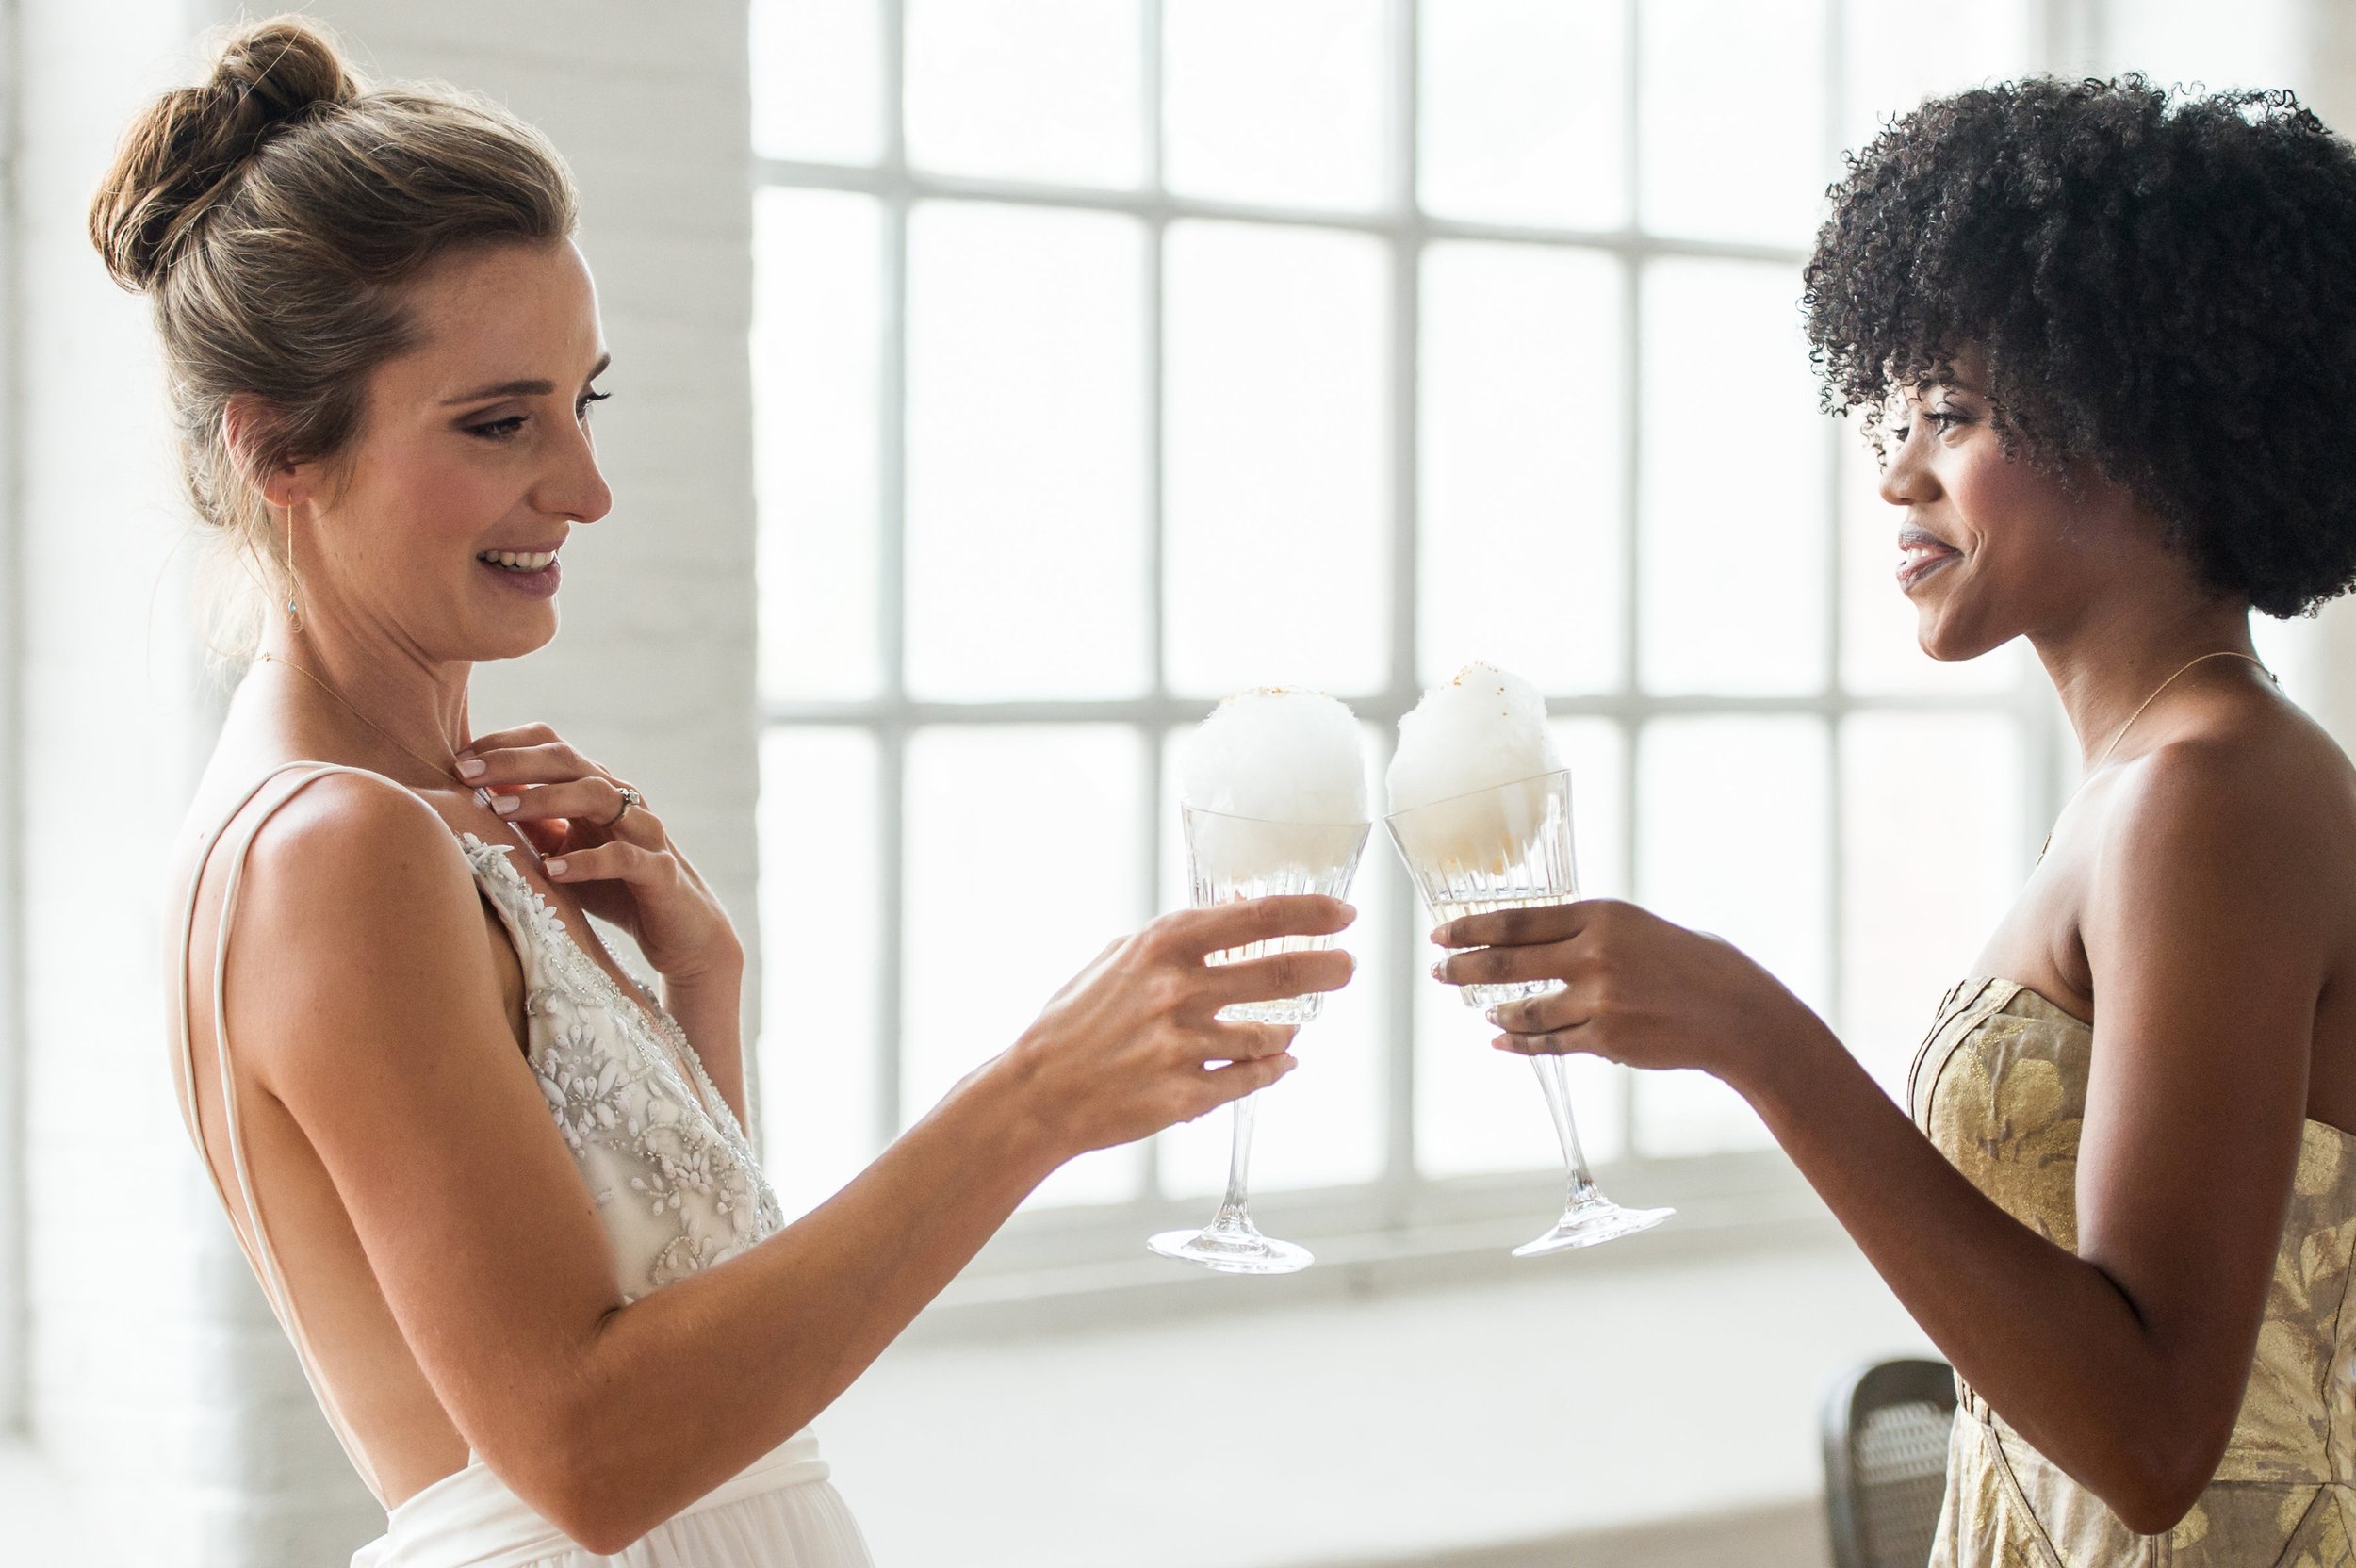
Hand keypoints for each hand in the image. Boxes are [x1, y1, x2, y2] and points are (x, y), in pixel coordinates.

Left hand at [459, 723, 739, 984]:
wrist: (681, 930)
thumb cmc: (614, 887)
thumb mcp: (563, 849)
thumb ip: (532, 822)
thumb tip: (474, 796)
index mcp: (597, 788)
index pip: (551, 745)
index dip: (506, 745)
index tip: (459, 759)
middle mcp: (623, 799)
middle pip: (568, 761)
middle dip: (514, 762)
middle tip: (466, 772)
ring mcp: (644, 832)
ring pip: (597, 796)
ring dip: (545, 799)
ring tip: (500, 809)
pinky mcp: (660, 871)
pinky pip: (624, 857)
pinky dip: (587, 861)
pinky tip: (552, 870)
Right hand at [1005, 896, 1357, 1159]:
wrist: (1038, 1092)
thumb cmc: (1076, 1020)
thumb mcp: (1118, 958)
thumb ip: (1177, 940)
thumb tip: (1237, 911)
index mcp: (1160, 946)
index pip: (1255, 917)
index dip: (1310, 913)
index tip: (1344, 914)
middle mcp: (1176, 992)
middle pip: (1280, 974)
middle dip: (1327, 969)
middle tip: (1347, 967)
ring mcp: (1182, 1047)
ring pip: (1270, 1035)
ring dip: (1289, 1029)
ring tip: (1294, 1024)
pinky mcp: (1184, 1097)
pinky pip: (1250, 1080)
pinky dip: (1272, 1069)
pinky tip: (1281, 1061)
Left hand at [1431, 897, 1822, 1087]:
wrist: (1739, 1015)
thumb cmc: (1697, 965)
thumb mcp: (1642, 928)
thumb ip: (1594, 932)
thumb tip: (1543, 940)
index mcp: (1602, 914)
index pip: (1517, 920)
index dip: (1471, 928)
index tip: (1442, 933)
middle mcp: (1593, 953)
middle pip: (1506, 962)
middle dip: (1463, 967)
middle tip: (1438, 971)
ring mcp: (1598, 998)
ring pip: (1523, 1010)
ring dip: (1496, 1012)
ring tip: (1484, 1012)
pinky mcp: (1605, 1038)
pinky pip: (1548, 1043)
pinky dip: (1519, 1044)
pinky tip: (1501, 1042)